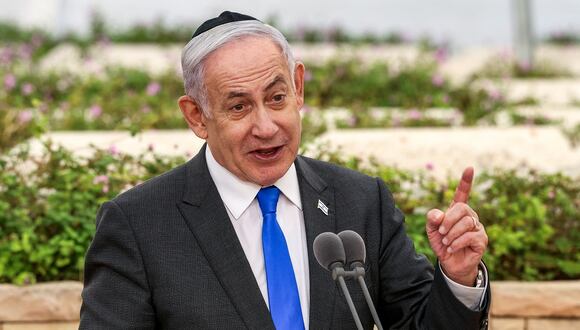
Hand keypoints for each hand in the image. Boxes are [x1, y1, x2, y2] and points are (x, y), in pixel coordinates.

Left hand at [425, 167, 487, 285]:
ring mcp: (478, 228)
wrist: (450, 264)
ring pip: (466, 222)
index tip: (469, 168)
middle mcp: (470, 216)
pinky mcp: (482, 240)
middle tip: (441, 232)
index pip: (463, 193)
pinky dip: (457, 242)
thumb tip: (438, 214)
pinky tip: (452, 248)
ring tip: (446, 242)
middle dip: (448, 220)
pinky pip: (471, 236)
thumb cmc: (442, 244)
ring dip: (451, 233)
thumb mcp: (432, 231)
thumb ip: (432, 220)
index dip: (466, 181)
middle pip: (462, 208)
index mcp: (457, 211)